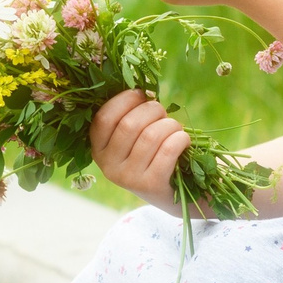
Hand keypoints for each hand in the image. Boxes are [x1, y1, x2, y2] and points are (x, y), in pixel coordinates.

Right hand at [90, 89, 189, 211]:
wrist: (176, 194)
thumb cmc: (153, 154)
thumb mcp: (133, 139)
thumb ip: (129, 116)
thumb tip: (141, 88)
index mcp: (99, 149)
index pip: (104, 117)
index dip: (125, 100)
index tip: (142, 95)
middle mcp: (108, 166)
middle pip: (130, 124)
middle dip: (152, 110)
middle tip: (162, 113)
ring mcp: (128, 178)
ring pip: (151, 136)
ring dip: (169, 124)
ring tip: (174, 128)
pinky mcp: (151, 186)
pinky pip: (167, 150)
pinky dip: (180, 138)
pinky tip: (183, 140)